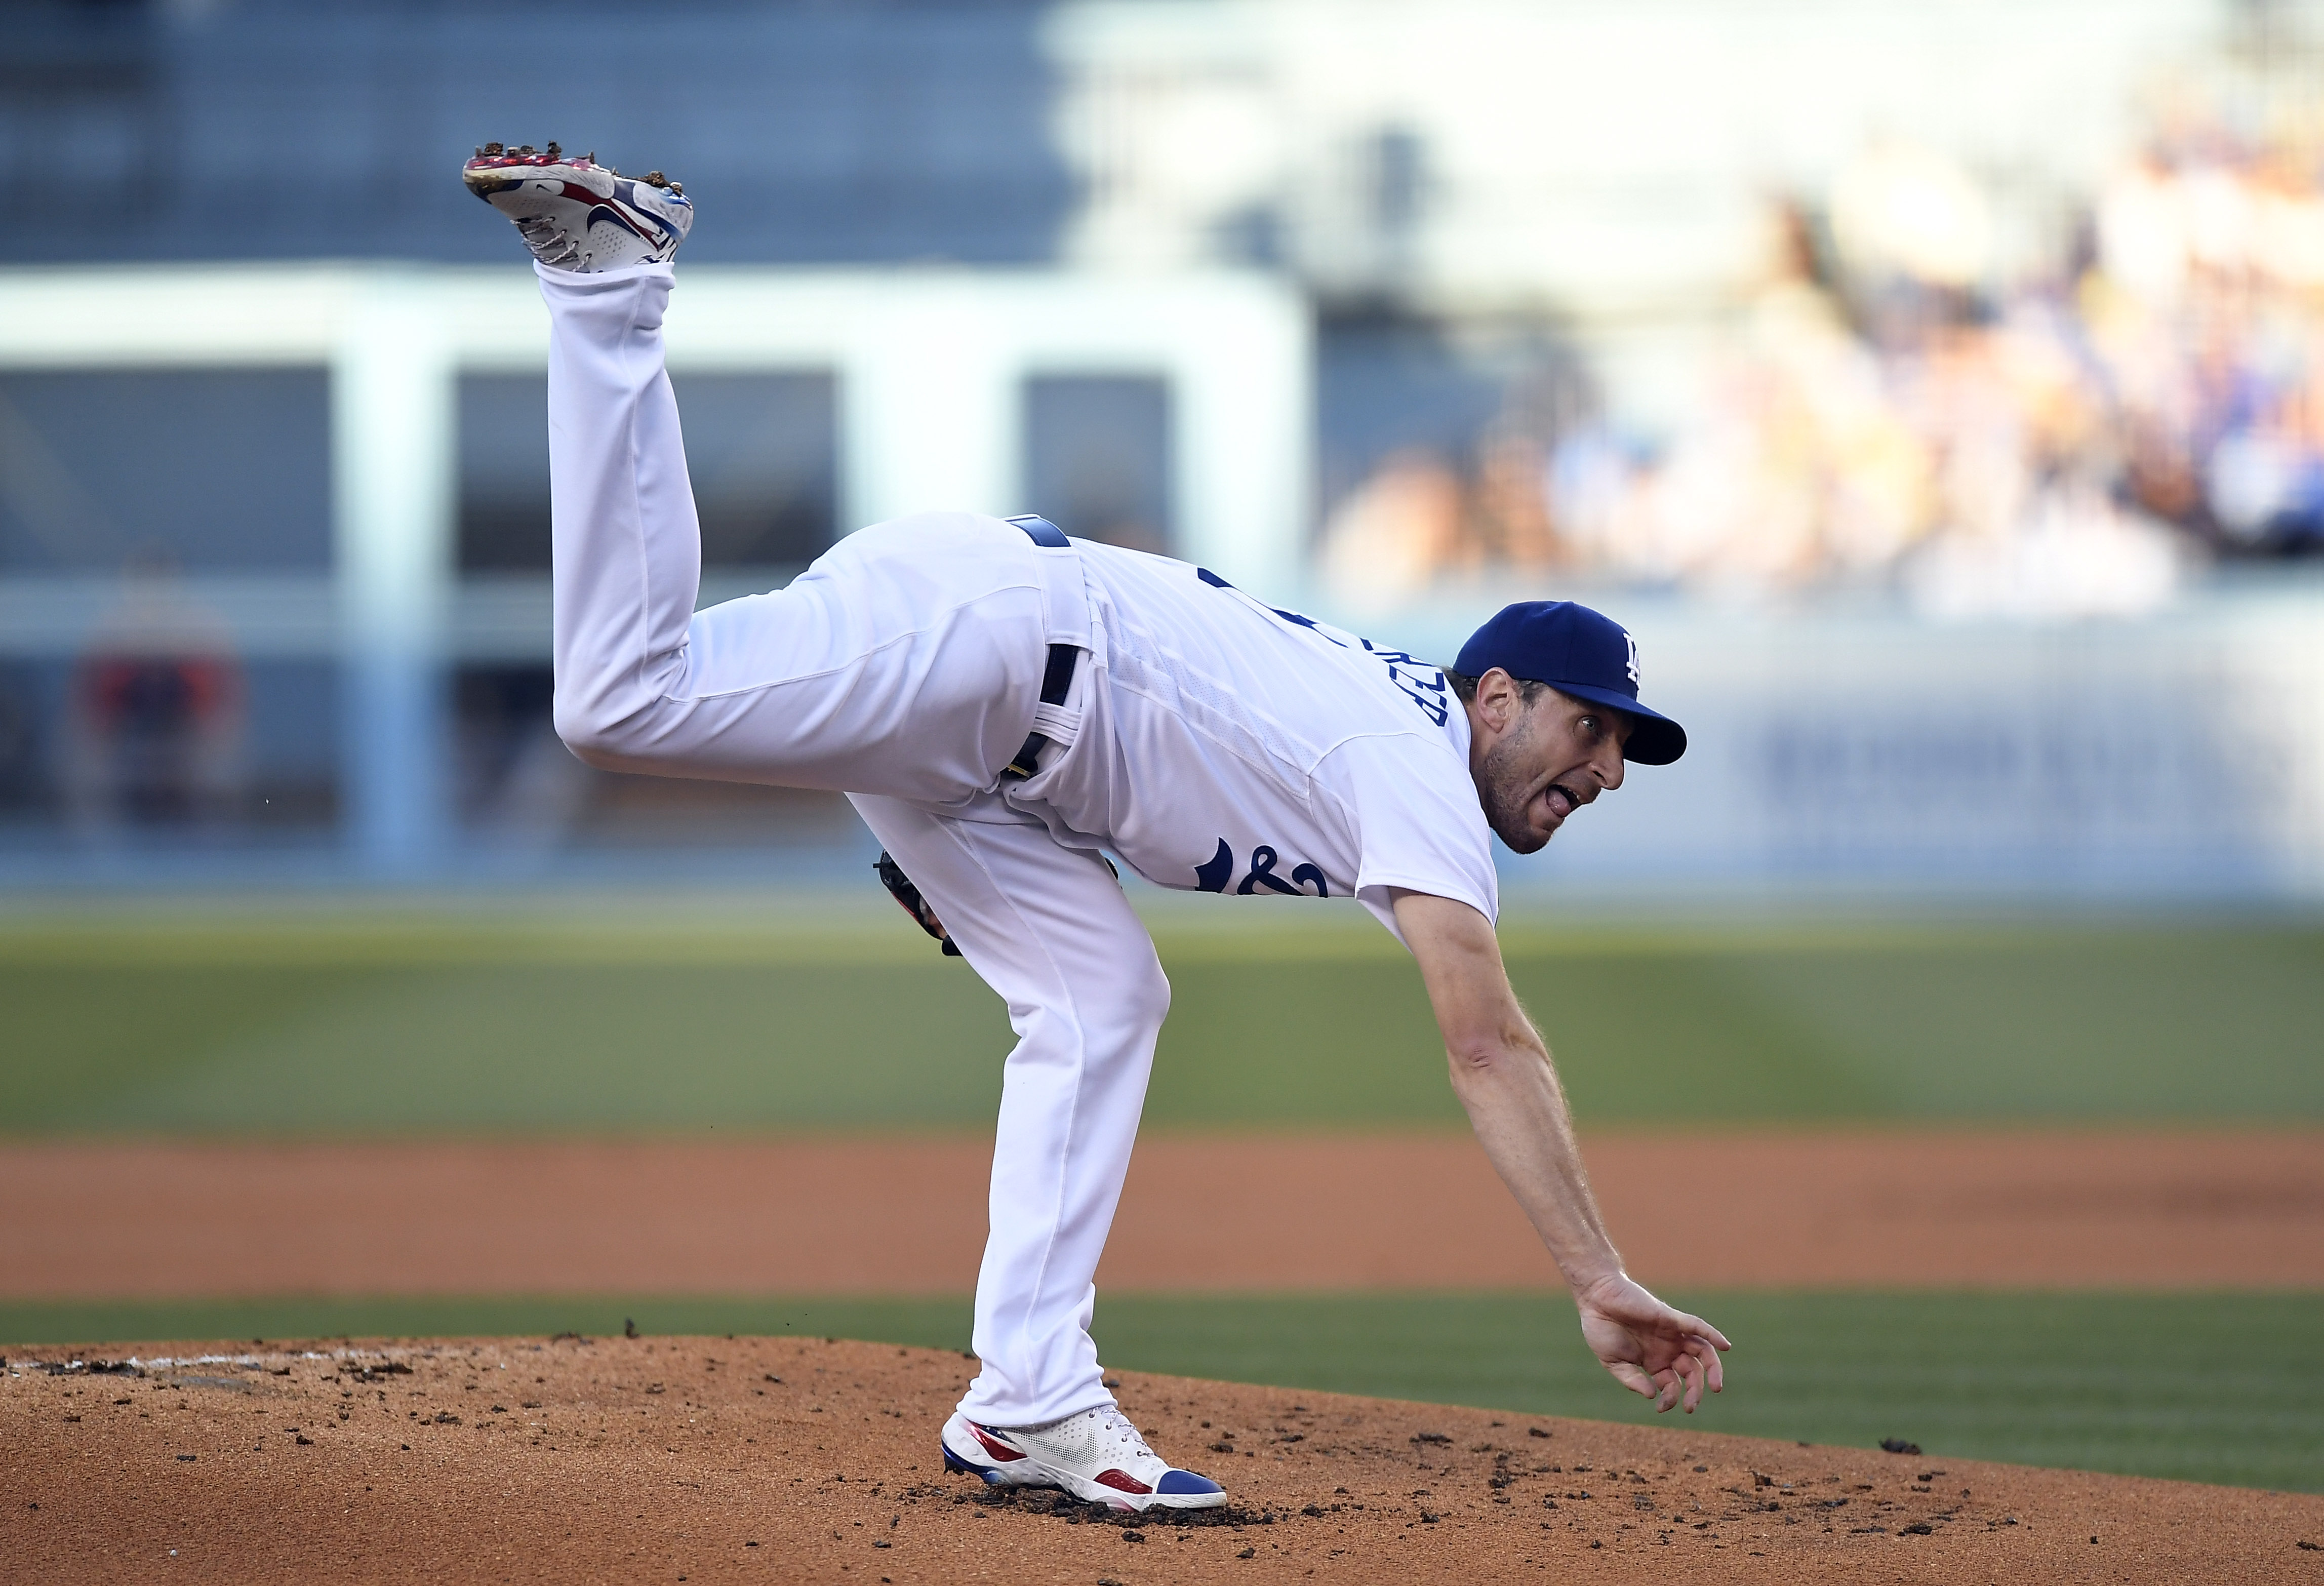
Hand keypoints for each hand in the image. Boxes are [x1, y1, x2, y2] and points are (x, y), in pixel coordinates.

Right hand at [1575, 1272, 1730, 1413]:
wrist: (1596, 1299)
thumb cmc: (1600, 1329)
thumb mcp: (1612, 1362)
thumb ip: (1631, 1380)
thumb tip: (1651, 1395)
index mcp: (1653, 1362)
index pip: (1671, 1385)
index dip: (1669, 1399)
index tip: (1661, 1407)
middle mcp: (1667, 1349)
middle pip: (1692, 1372)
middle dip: (1695, 1391)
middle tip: (1690, 1407)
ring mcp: (1671, 1334)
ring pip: (1701, 1352)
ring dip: (1712, 1369)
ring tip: (1715, 1388)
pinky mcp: (1670, 1318)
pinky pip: (1697, 1326)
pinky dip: (1712, 1335)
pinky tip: (1724, 1345)